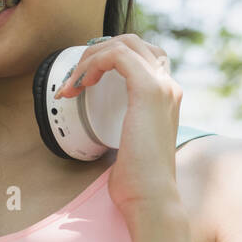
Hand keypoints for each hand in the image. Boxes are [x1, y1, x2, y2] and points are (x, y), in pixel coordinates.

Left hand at [52, 34, 183, 218]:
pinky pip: (116, 55)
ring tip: (72, 85)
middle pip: (132, 43)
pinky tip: (79, 85)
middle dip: (96, 53)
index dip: (107, 60)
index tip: (82, 84)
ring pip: (123, 43)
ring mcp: (162, 86)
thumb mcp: (130, 144)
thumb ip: (124, 124)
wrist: (151, 198)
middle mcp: (168, 86)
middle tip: (74, 81)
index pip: (141, 57)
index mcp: (166, 97)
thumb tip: (100, 118)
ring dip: (89, 58)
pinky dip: (91, 64)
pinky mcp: (148, 90)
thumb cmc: (137, 181)